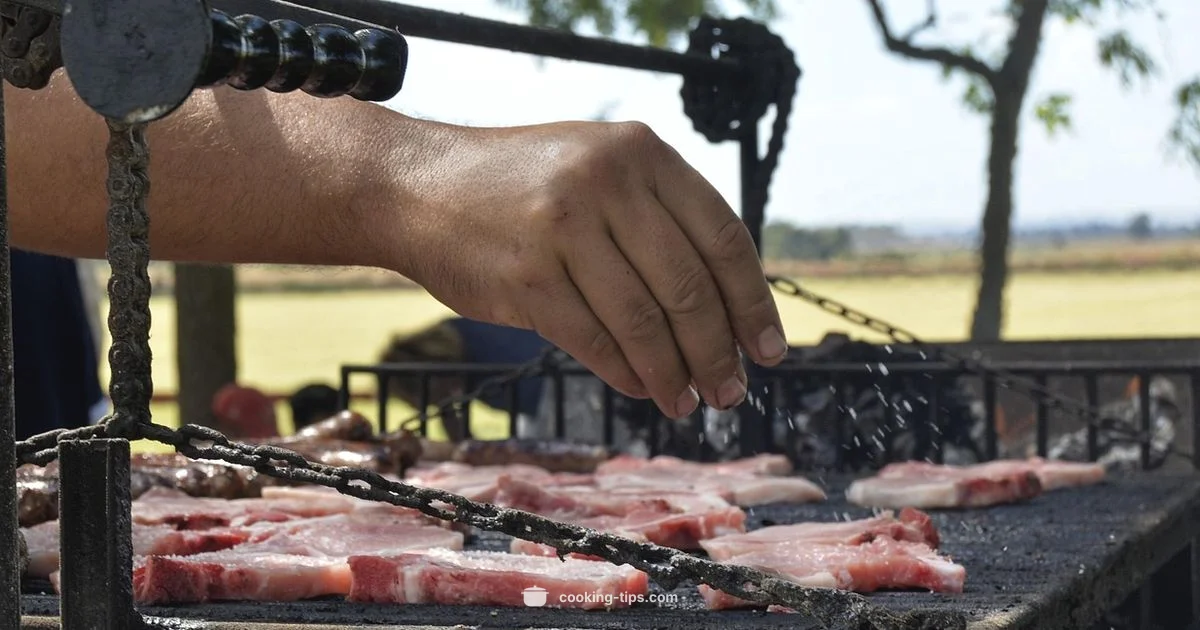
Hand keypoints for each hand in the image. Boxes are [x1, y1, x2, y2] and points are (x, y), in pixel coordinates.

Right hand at [391, 120, 787, 418]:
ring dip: (674, 373)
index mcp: (640, 153)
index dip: (753, 302)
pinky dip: (627, 374)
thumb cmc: (519, 184)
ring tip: (689, 402)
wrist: (418, 186)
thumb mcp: (597, 164)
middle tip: (731, 390)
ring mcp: (564, 231)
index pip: (722, 236)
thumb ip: (657, 213)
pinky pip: (595, 341)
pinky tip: (643, 388)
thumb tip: (725, 302)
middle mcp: (606, 184)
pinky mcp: (527, 279)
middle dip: (718, 352)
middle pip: (688, 287)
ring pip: (644, 322)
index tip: (768, 348)